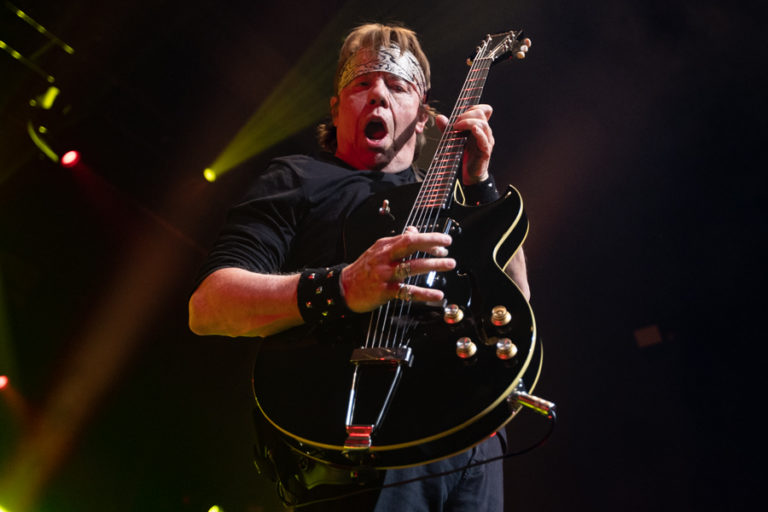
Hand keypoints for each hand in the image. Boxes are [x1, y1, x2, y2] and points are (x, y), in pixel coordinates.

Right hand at [340, 226, 455, 312]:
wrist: (343, 288)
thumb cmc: (363, 270)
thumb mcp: (378, 251)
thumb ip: (397, 241)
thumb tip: (414, 230)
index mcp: (385, 246)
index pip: (409, 238)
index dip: (428, 238)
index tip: (444, 241)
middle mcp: (385, 257)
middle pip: (410, 245)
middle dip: (431, 244)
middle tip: (448, 248)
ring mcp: (385, 274)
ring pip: (412, 266)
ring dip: (433, 265)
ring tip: (449, 264)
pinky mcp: (385, 291)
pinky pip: (407, 291)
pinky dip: (424, 293)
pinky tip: (437, 295)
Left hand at [435, 104, 493, 184]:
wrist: (469, 174)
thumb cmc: (463, 155)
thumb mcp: (453, 139)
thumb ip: (447, 129)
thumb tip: (439, 117)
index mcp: (479, 127)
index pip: (483, 110)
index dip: (473, 107)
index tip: (460, 115)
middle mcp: (485, 132)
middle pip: (481, 114)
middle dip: (466, 115)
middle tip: (455, 124)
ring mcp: (486, 141)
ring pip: (483, 124)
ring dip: (468, 122)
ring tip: (457, 128)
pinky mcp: (485, 151)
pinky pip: (484, 140)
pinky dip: (479, 133)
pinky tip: (473, 130)